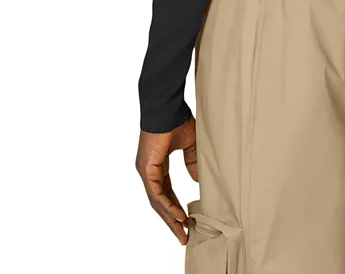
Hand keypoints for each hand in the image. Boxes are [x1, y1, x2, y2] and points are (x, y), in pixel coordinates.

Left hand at [136, 117, 198, 243]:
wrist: (167, 107)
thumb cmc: (177, 120)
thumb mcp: (190, 145)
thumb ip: (192, 163)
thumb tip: (198, 181)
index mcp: (157, 165)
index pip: (166, 192)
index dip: (176, 207)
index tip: (187, 221)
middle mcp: (149, 170)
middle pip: (160, 202)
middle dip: (172, 220)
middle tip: (183, 236)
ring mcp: (146, 170)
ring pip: (157, 201)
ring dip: (170, 218)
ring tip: (182, 232)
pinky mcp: (146, 168)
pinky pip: (156, 193)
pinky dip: (167, 205)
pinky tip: (178, 215)